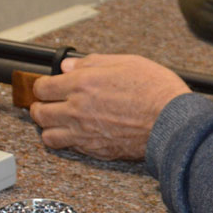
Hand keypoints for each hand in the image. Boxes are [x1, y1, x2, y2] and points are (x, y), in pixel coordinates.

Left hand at [28, 54, 190, 159]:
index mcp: (82, 84)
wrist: (172, 120)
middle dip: (39, 106)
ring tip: (56, 121)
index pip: (43, 87)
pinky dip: (67, 141)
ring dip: (49, 127)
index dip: (42, 85)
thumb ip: (93, 62)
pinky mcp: (95, 150)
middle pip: (40, 112)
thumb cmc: (156, 90)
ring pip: (48, 135)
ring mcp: (84, 132)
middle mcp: (77, 109)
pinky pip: (68, 148)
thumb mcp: (127, 62)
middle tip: (46, 103)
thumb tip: (70, 66)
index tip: (47, 85)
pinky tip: (75, 134)